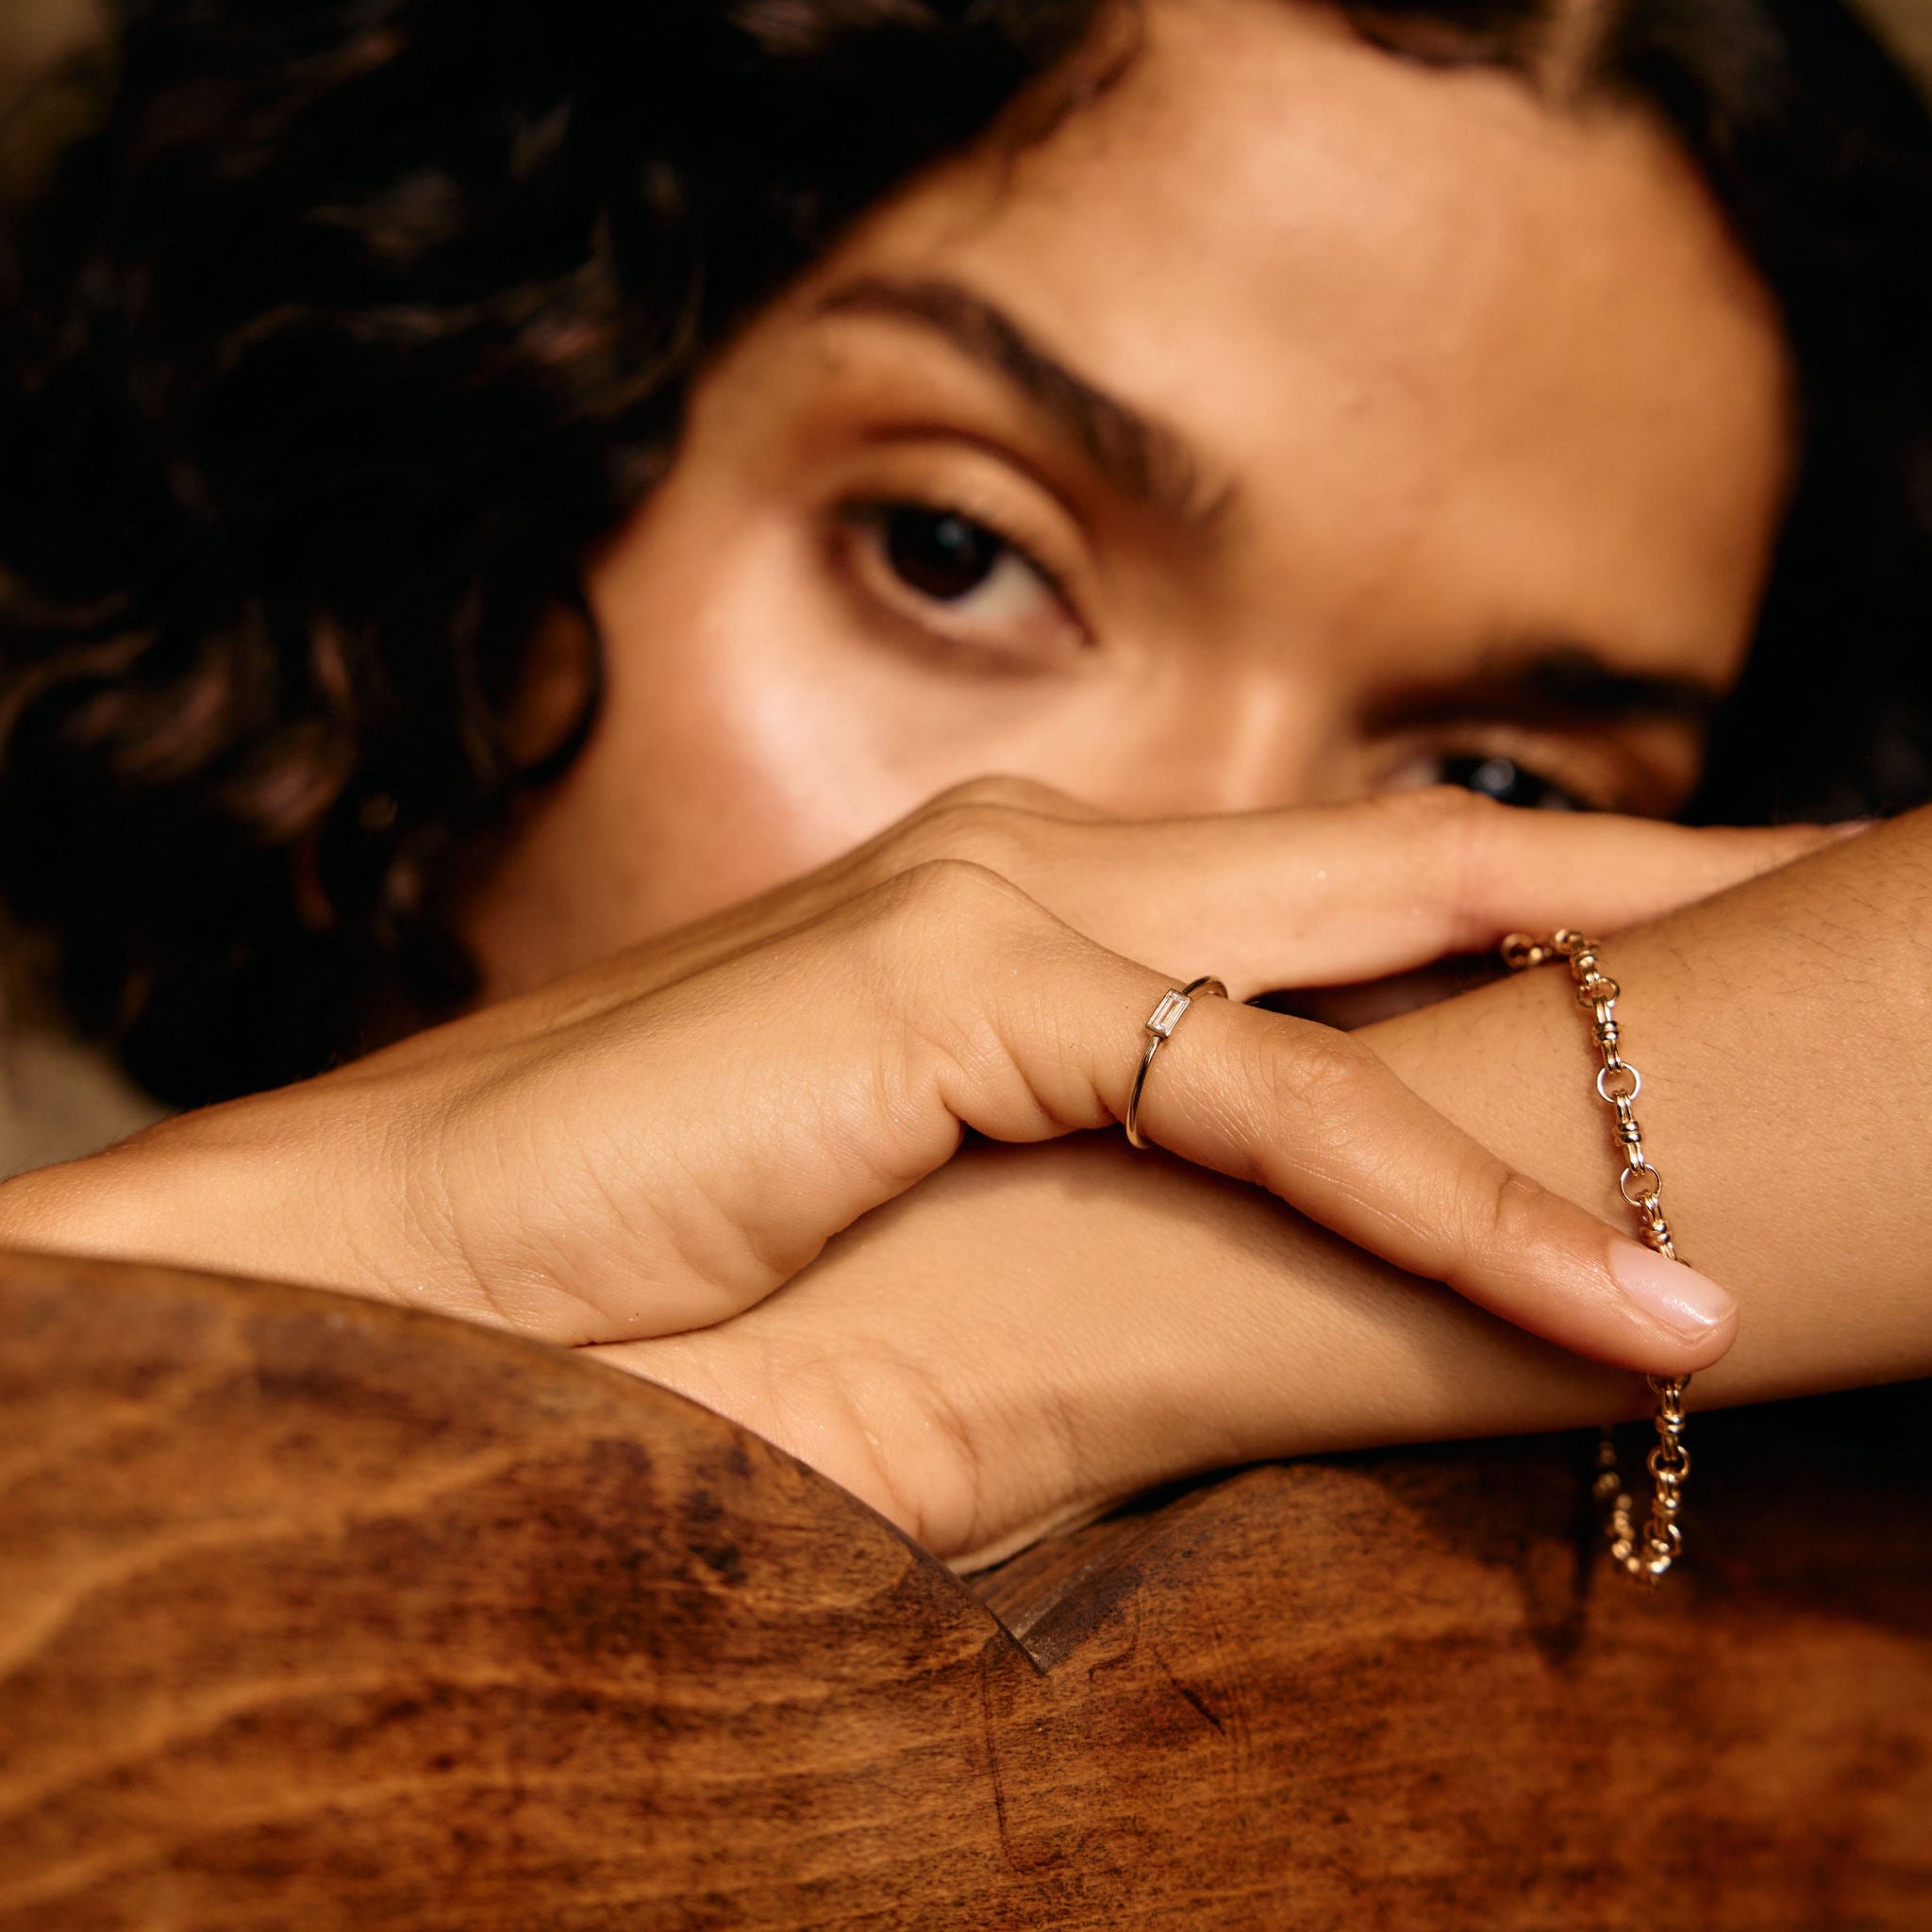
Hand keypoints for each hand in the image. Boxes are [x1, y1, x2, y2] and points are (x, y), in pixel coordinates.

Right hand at [0, 781, 1837, 1375]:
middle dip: (1638, 883)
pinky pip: (1270, 1098)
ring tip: (1802, 1102)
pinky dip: (1455, 1202)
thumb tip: (1230, 1261)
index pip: (1345, 884)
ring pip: (1384, 968)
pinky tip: (1628, 1302)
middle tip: (1835, 893)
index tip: (1678, 945)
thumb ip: (1076, 1176)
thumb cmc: (642, 1242)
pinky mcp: (957, 984)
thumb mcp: (918, 1195)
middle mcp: (1038, 857)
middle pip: (1419, 855)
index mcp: (1033, 901)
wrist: (399, 1246)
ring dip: (1610, 1042)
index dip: (1533, 902)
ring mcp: (1001, 901)